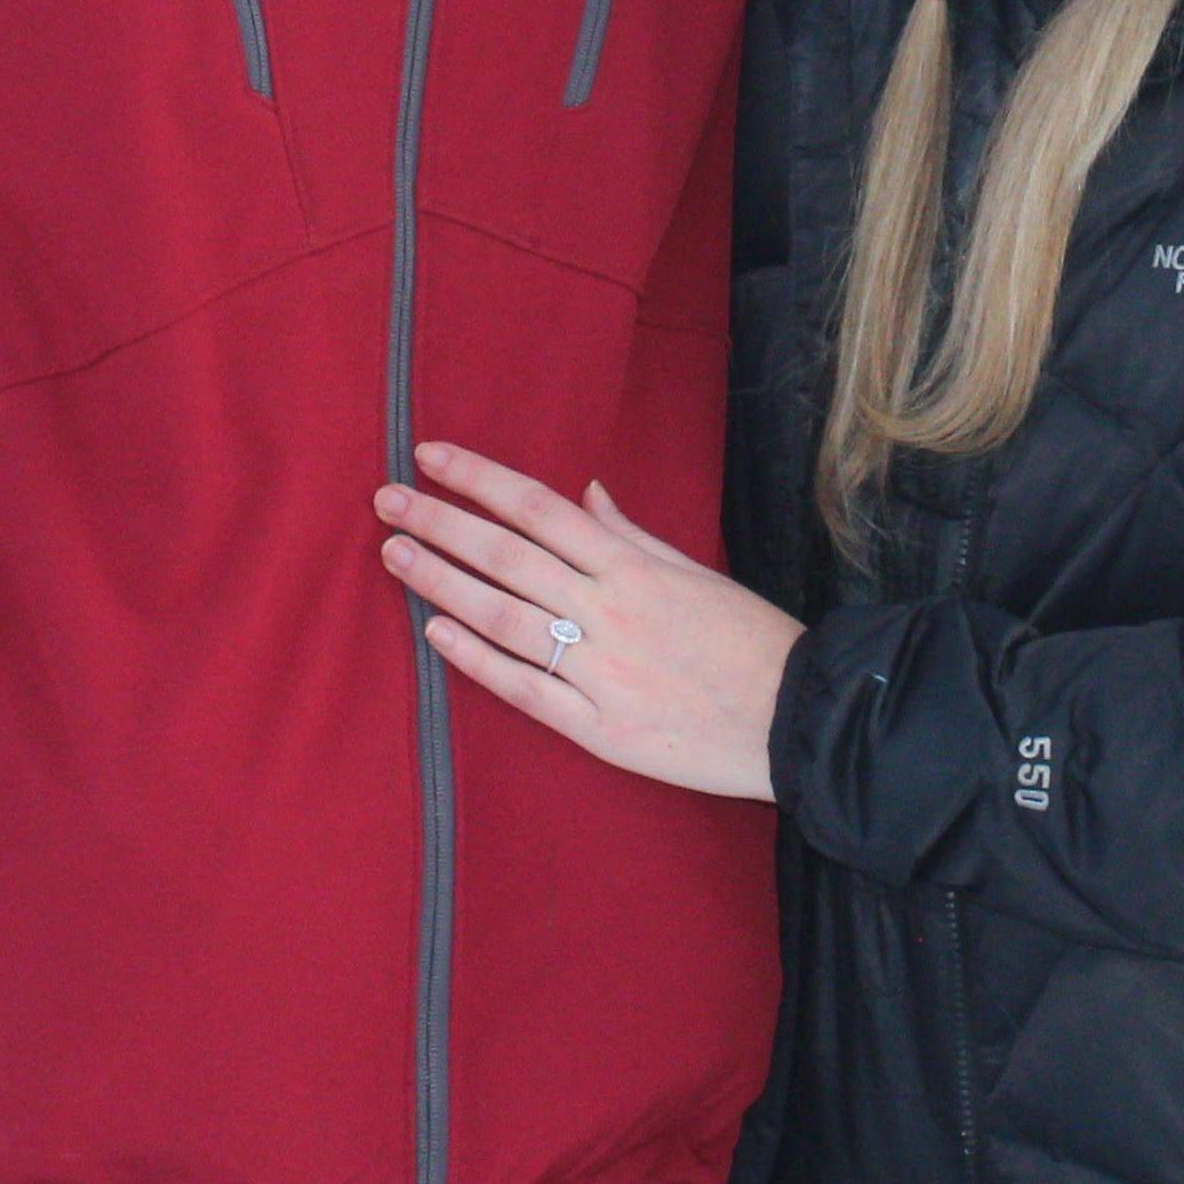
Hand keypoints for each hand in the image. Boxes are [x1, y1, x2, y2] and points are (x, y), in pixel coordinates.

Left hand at [376, 442, 800, 800]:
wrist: (796, 719)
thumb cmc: (748, 638)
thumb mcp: (694, 570)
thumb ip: (631, 535)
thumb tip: (585, 494)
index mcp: (632, 564)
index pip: (538, 508)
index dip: (479, 479)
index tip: (431, 456)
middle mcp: (609, 609)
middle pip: (507, 556)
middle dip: (441, 522)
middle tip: (387, 499)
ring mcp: (600, 670)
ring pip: (504, 617)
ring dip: (442, 582)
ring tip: (395, 556)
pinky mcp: (598, 727)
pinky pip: (524, 687)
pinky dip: (475, 658)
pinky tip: (435, 632)